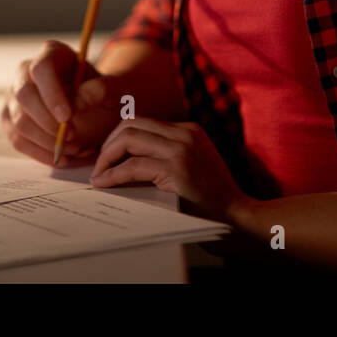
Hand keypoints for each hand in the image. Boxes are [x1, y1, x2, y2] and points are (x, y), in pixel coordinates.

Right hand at [0, 40, 123, 166]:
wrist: (97, 106)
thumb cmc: (105, 92)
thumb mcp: (117, 88)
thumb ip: (104, 88)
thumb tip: (80, 99)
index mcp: (53, 53)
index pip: (42, 69)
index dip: (51, 94)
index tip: (67, 117)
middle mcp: (27, 70)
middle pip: (24, 94)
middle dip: (47, 122)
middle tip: (72, 137)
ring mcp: (15, 95)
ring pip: (18, 120)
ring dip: (45, 140)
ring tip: (73, 147)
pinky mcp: (11, 118)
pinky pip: (17, 139)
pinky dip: (39, 153)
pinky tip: (62, 157)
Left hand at [89, 118, 249, 222]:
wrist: (238, 216)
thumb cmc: (212, 198)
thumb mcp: (193, 164)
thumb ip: (168, 154)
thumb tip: (126, 158)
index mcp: (189, 129)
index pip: (142, 121)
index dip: (118, 137)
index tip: (107, 156)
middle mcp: (185, 133)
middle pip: (131, 124)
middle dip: (109, 144)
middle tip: (100, 165)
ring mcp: (182, 149)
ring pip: (128, 139)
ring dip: (107, 157)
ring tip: (99, 174)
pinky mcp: (176, 169)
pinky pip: (133, 166)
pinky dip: (113, 174)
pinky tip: (104, 183)